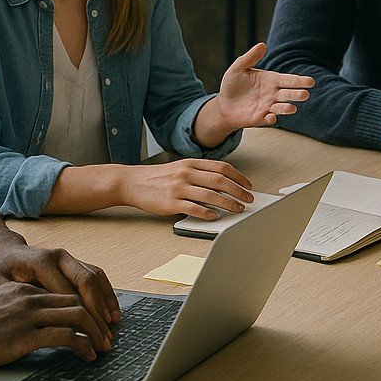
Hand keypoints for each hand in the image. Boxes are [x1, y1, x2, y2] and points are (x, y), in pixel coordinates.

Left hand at [0, 243, 120, 329]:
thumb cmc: (0, 271)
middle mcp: (60, 257)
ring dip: (106, 301)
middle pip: (87, 282)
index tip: (85, 336)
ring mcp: (69, 258)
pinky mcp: (75, 263)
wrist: (6, 253)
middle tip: (104, 335)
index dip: (79, 314)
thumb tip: (30, 316)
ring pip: (96, 277)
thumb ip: (12, 298)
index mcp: (42, 262)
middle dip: (98, 310)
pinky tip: (111, 311)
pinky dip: (106, 293)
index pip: (67, 291)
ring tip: (112, 324)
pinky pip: (97, 275)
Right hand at [0, 280, 112, 365]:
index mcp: (26, 290)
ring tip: (104, 346)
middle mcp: (31, 298)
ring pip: (77, 316)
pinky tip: (87, 355)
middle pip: (78, 302)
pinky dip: (82, 345)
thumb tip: (39, 320)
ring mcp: (29, 316)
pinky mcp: (25, 337)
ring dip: (96, 332)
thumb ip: (20, 306)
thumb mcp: (0, 304)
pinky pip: (64, 337)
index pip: (67, 293)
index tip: (98, 321)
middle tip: (108, 335)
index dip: (88, 307)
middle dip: (99, 319)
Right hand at [116, 159, 254, 220]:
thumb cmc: (158, 177)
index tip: (248, 185)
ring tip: (238, 209)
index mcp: (191, 163)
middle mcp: (186, 173)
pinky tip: (215, 217)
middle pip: (220, 181)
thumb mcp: (180, 167)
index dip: (238, 177)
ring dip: (228, 203)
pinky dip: (207, 213)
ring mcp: (178, 188)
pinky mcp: (170, 203)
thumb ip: (199, 172)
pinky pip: (194, 209)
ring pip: (210, 196)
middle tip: (249, 199)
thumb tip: (224, 183)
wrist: (132, 182)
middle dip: (238, 191)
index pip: (221, 168)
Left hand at [206, 42, 313, 133]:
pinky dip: (271, 118)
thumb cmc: (233, 84)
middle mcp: (272, 94)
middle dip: (297, 94)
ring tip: (292, 108)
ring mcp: (267, 107)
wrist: (223, 103)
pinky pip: (268, 119)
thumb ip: (250, 57)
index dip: (299, 81)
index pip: (288, 80)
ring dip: (286, 108)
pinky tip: (271, 117)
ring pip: (281, 108)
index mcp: (271, 80)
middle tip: (305, 94)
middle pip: (288, 94)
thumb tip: (262, 45)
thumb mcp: (238, 68)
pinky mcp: (259, 118)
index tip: (311, 81)